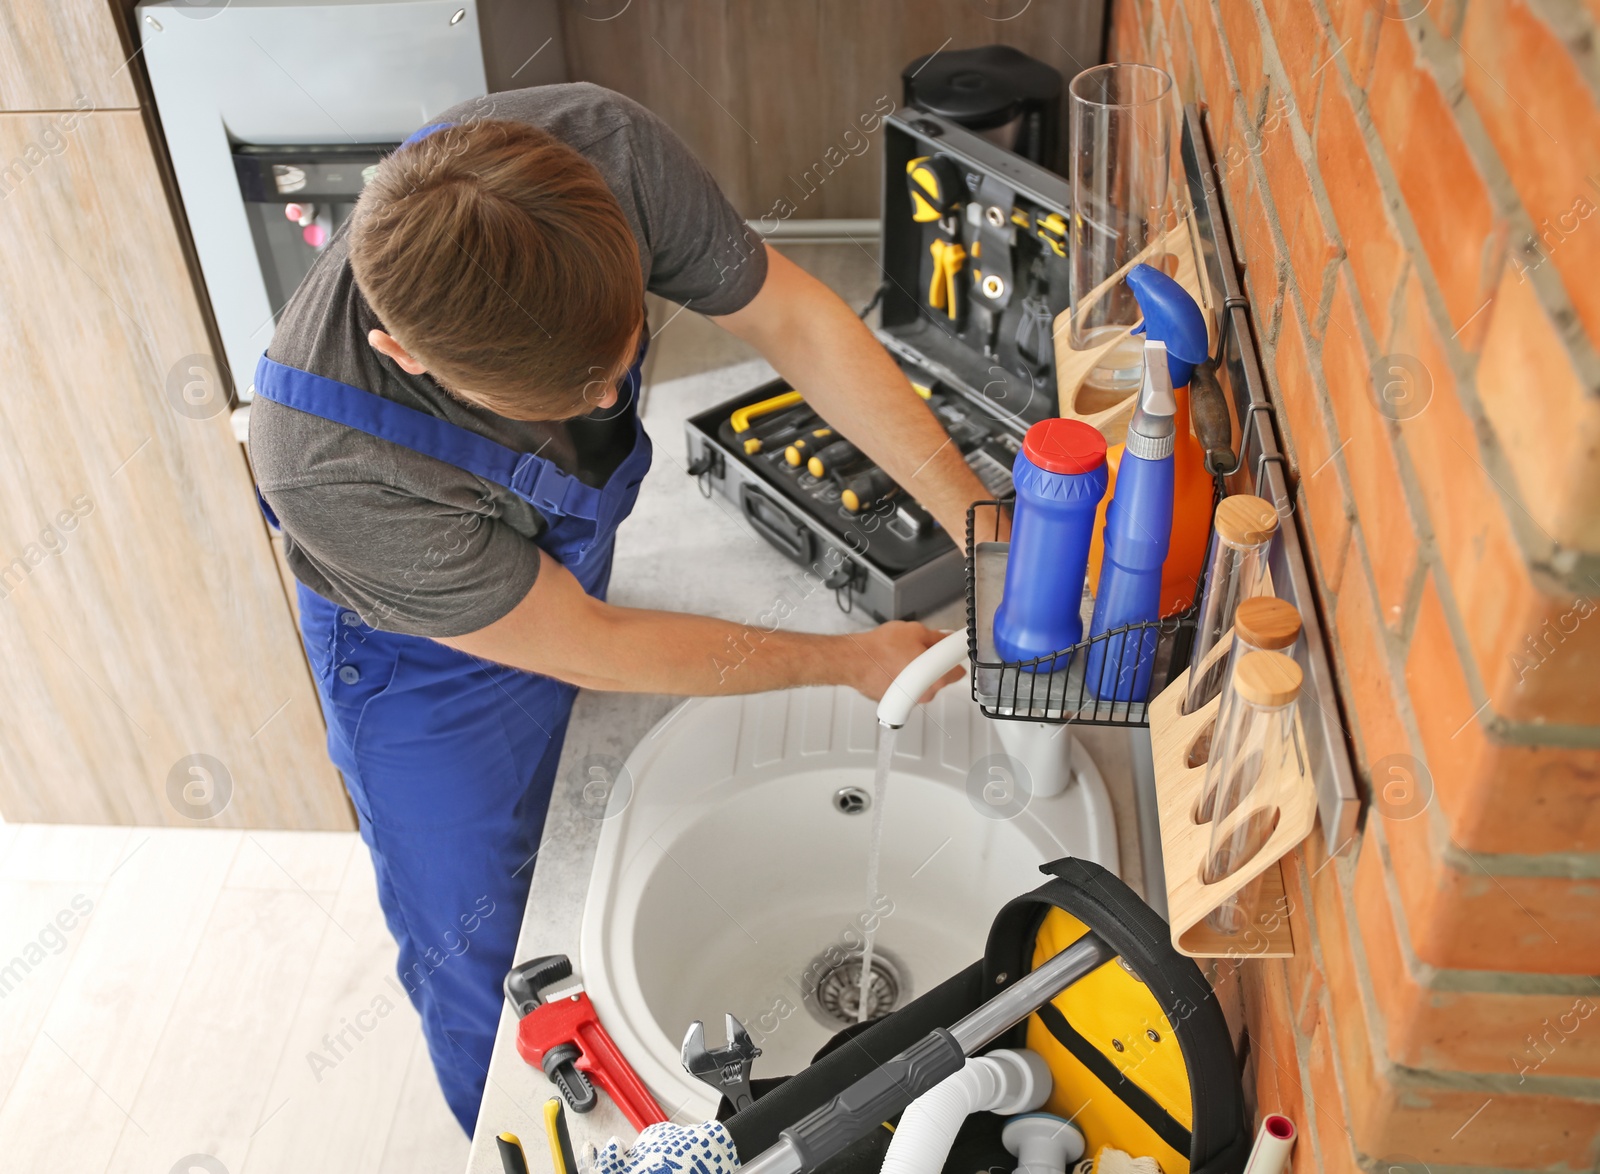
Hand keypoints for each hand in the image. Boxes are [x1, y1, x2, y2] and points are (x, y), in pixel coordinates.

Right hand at [843, 621, 964, 702]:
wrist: (854, 660)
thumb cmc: (881, 648)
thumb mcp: (916, 631)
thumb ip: (937, 637)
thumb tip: (945, 639)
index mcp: (936, 679)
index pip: (958, 672)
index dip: (954, 659)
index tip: (951, 653)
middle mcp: (925, 695)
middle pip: (939, 679)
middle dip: (932, 665)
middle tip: (920, 650)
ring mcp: (909, 701)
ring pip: (921, 685)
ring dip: (916, 674)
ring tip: (901, 657)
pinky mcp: (894, 702)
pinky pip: (905, 690)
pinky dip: (902, 681)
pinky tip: (891, 667)